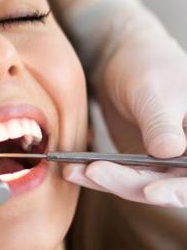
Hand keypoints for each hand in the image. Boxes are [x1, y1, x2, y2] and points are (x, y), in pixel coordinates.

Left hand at [62, 0, 186, 206]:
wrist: (121, 59)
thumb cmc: (147, 65)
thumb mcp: (155, 93)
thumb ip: (162, 124)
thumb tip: (169, 151)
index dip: (177, 190)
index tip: (150, 190)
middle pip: (165, 186)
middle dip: (129, 184)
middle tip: (95, 172)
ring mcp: (162, 162)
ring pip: (138, 185)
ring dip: (106, 181)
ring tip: (74, 170)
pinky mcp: (138, 162)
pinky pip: (120, 176)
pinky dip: (97, 175)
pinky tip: (73, 170)